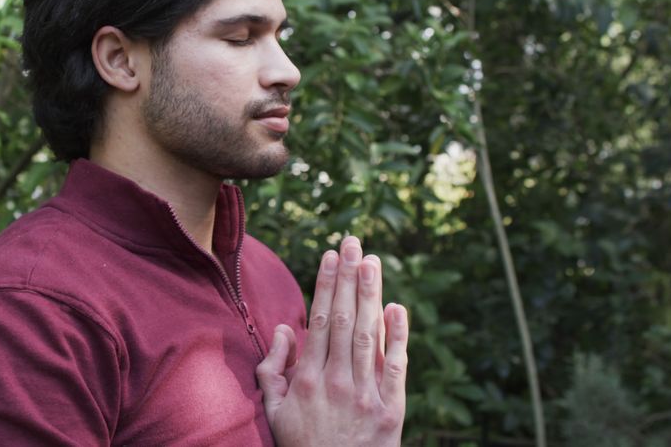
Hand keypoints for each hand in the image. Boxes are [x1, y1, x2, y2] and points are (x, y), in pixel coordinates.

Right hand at [256, 236, 408, 445]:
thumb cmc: (302, 445)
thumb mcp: (273, 411)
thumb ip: (272, 369)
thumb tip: (284, 329)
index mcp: (306, 379)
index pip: (320, 321)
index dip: (326, 285)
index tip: (331, 256)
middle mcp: (336, 382)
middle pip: (345, 319)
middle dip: (349, 277)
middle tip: (354, 243)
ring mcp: (366, 395)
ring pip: (370, 335)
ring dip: (371, 294)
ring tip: (373, 262)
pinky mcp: (391, 410)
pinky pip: (396, 366)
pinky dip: (399, 336)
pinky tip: (397, 307)